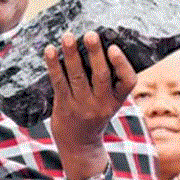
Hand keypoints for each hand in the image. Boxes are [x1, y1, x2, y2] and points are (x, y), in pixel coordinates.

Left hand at [45, 31, 136, 157]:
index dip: (122, 64)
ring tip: (68, 36)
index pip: (128, 81)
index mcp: (117, 99)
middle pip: (101, 75)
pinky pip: (59, 82)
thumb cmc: (93, 114)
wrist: (79, 145)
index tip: (113, 47)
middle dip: (95, 53)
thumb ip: (106, 79)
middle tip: (90, 34)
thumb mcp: (108, 101)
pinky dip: (54, 65)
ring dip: (71, 54)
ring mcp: (82, 106)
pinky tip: (50, 50)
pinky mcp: (64, 106)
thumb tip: (95, 41)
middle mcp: (102, 104)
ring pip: (77, 76)